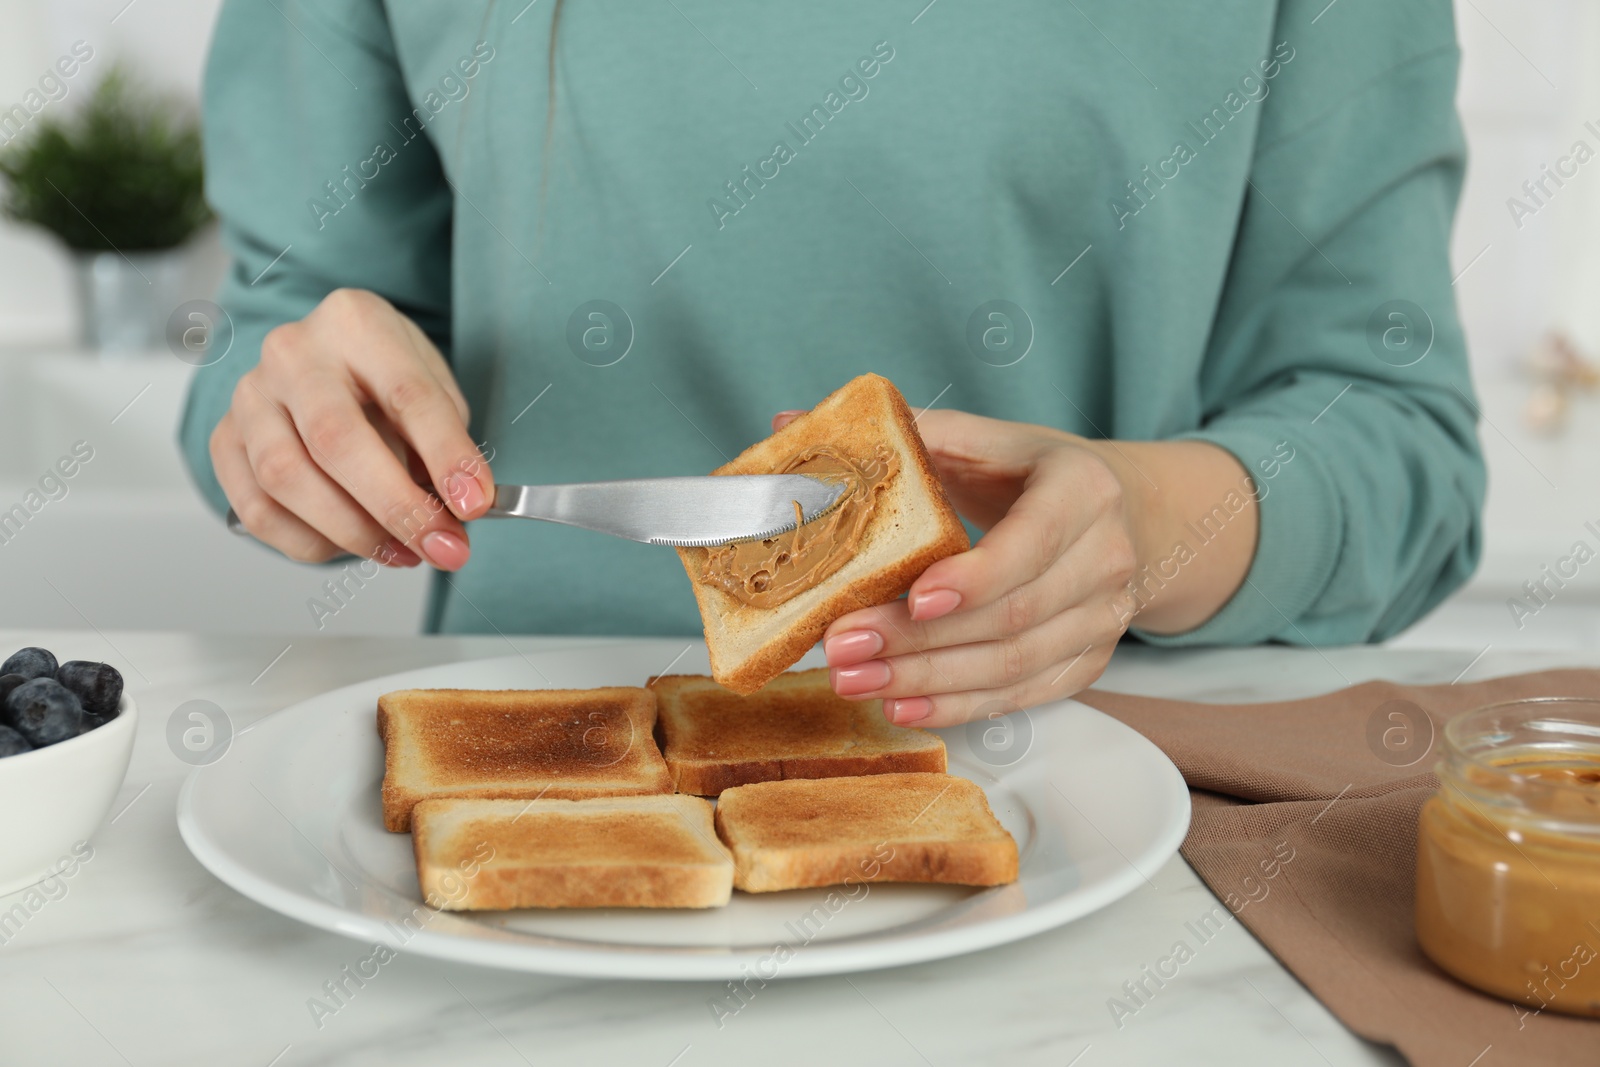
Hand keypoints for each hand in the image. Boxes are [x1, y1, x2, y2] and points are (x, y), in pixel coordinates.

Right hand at [210, 289, 492, 568]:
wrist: (324, 361)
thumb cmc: (383, 375)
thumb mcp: (430, 386)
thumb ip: (445, 440)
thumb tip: (456, 512)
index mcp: (356, 324)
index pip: (406, 394)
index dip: (445, 455)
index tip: (475, 504)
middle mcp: (292, 354)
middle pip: (335, 439)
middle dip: (396, 506)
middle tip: (441, 545)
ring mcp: (250, 396)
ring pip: (286, 479)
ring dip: (354, 533)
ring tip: (404, 551)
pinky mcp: (224, 440)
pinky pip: (258, 510)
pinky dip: (311, 542)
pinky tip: (352, 544)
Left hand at [774, 408, 1138, 726]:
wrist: (1126, 514)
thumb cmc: (1033, 474)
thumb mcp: (982, 439)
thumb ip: (898, 434)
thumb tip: (788, 423)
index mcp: (1082, 490)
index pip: (1031, 542)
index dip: (974, 577)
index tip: (913, 595)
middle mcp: (1105, 559)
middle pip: (1010, 616)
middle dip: (920, 640)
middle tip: (843, 645)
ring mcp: (1102, 619)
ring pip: (1012, 665)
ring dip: (927, 680)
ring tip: (854, 680)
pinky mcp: (1086, 663)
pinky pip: (1020, 696)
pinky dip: (958, 706)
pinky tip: (901, 705)